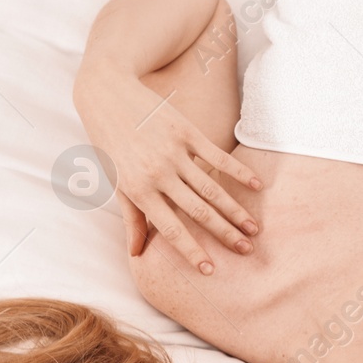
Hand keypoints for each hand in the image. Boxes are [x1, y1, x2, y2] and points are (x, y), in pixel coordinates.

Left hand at [74, 70, 262, 271]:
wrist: (105, 93)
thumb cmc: (109, 142)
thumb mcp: (116, 181)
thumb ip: (131, 217)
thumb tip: (135, 254)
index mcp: (138, 190)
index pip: (170, 229)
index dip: (191, 251)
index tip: (210, 269)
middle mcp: (157, 173)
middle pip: (198, 211)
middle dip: (224, 234)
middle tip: (246, 250)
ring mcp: (173, 152)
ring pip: (212, 189)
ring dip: (236, 211)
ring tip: (254, 228)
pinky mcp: (185, 132)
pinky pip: (218, 157)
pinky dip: (239, 172)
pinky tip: (256, 186)